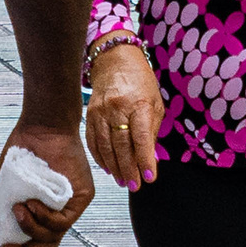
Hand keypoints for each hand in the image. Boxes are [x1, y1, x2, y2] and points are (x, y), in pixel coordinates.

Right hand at [0, 117, 94, 246]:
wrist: (41, 123)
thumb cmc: (24, 148)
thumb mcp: (6, 182)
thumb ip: (0, 206)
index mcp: (43, 209)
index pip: (39, 239)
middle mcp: (60, 210)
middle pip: (48, 242)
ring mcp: (72, 205)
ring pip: (56, 234)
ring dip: (32, 229)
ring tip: (18, 212)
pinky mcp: (83, 196)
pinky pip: (65, 219)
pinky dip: (46, 218)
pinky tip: (31, 206)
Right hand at [82, 41, 162, 191]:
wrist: (114, 61)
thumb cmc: (139, 81)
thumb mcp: (155, 103)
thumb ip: (153, 130)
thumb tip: (151, 158)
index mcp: (138, 104)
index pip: (141, 137)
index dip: (145, 159)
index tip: (150, 177)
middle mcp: (117, 108)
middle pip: (122, 145)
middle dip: (129, 169)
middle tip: (135, 185)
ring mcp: (101, 111)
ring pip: (106, 146)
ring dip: (115, 167)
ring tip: (123, 181)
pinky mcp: (90, 114)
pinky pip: (94, 141)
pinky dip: (100, 157)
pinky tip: (108, 168)